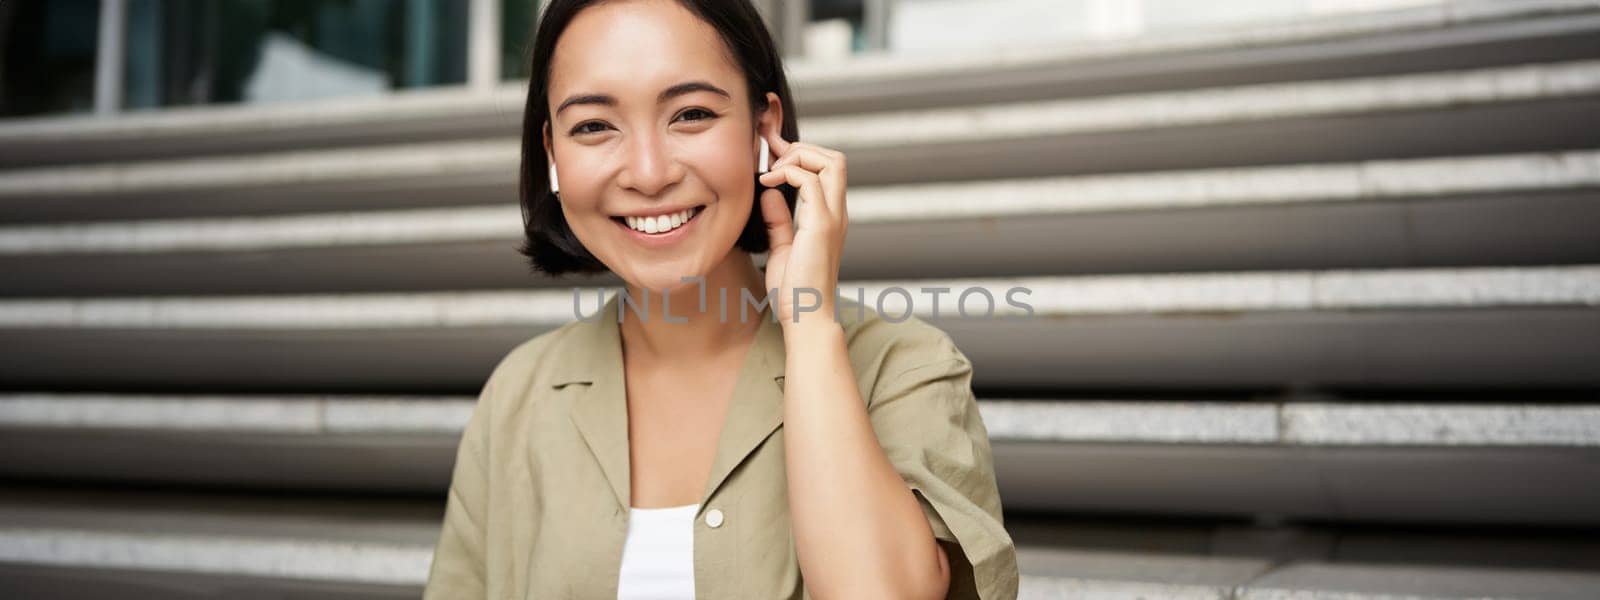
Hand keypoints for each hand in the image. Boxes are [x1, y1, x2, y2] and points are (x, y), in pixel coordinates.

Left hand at [757, 131, 847, 329]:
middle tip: (770, 158)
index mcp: (830, 217)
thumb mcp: (782, 249)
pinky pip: (811, 180)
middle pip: (835, 158)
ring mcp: (832, 218)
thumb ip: (779, 221)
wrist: (805, 318)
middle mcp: (837, 213)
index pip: (827, 169)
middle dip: (802, 148)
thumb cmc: (795, 292)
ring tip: (771, 173)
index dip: (800, 154)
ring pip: (830, 161)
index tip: (770, 154)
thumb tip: (771, 194)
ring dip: (797, 157)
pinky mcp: (821, 225)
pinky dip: (788, 173)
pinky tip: (767, 185)